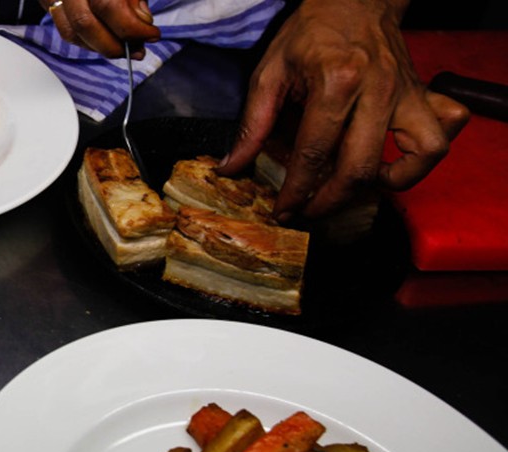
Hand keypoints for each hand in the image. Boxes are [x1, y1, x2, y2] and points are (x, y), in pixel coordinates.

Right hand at [42, 0, 160, 58]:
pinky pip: (65, 30)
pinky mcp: (49, 1)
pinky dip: (88, 42)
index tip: (151, 33)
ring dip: (102, 47)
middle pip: (84, 23)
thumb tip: (142, 20)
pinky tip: (106, 40)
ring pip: (72, 32)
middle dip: (115, 44)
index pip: (107, 5)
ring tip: (125, 47)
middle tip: (138, 48)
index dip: (131, 27)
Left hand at [217, 0, 469, 220]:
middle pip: (360, 167)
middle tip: (309, 210)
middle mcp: (377, 90)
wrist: (355, 0)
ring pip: (417, 156)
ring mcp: (406, 93)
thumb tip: (232, 167)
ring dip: (385, 184)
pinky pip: (440, 136)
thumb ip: (253, 124)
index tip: (283, 210)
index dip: (296, 190)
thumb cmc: (311, 33)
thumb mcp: (271, 71)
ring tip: (353, 187)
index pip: (314, 152)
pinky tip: (391, 166)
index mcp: (335, 81)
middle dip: (330, 200)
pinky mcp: (422, 95)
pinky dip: (419, 161)